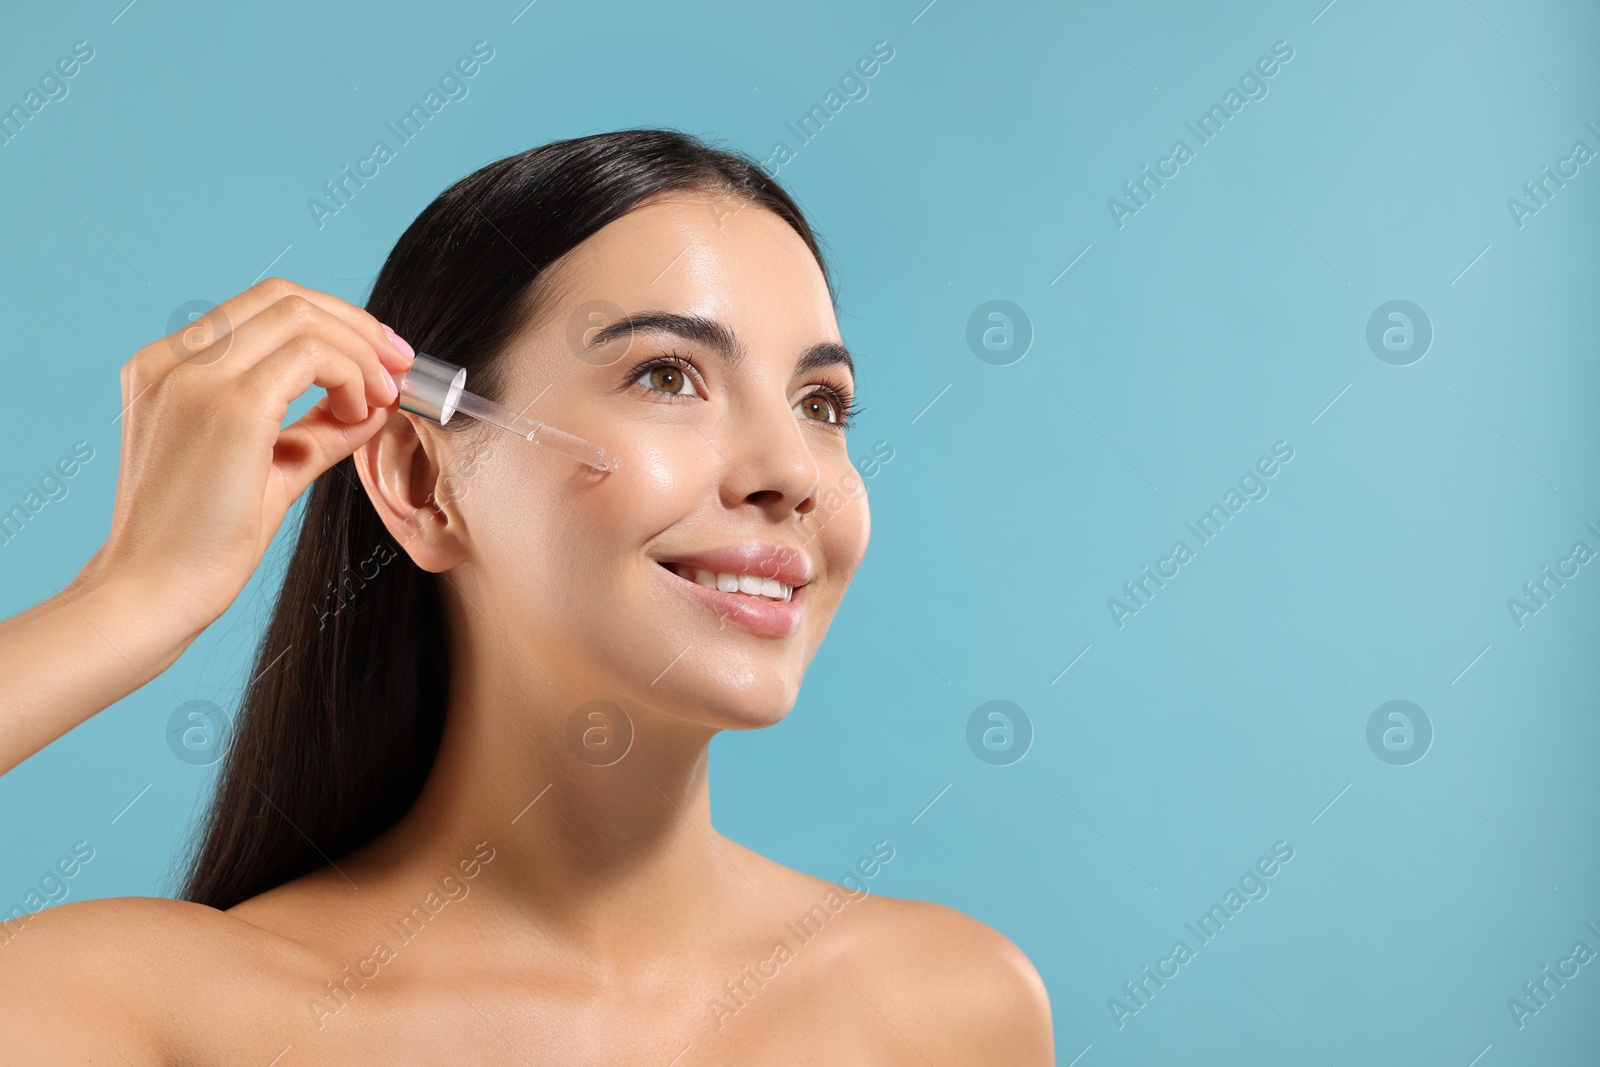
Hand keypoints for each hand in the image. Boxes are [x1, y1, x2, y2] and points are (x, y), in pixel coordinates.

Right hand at [82, 277, 415, 628]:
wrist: (154, 594)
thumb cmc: (200, 543)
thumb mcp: (267, 469)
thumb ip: (314, 431)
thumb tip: (371, 406)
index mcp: (166, 368)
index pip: (261, 307)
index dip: (333, 320)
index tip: (380, 355)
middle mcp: (171, 360)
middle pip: (284, 297)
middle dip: (358, 325)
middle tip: (400, 364)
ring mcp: (195, 378)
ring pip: (301, 316)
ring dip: (360, 350)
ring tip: (382, 397)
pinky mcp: (229, 407)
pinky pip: (311, 355)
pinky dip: (351, 374)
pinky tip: (359, 413)